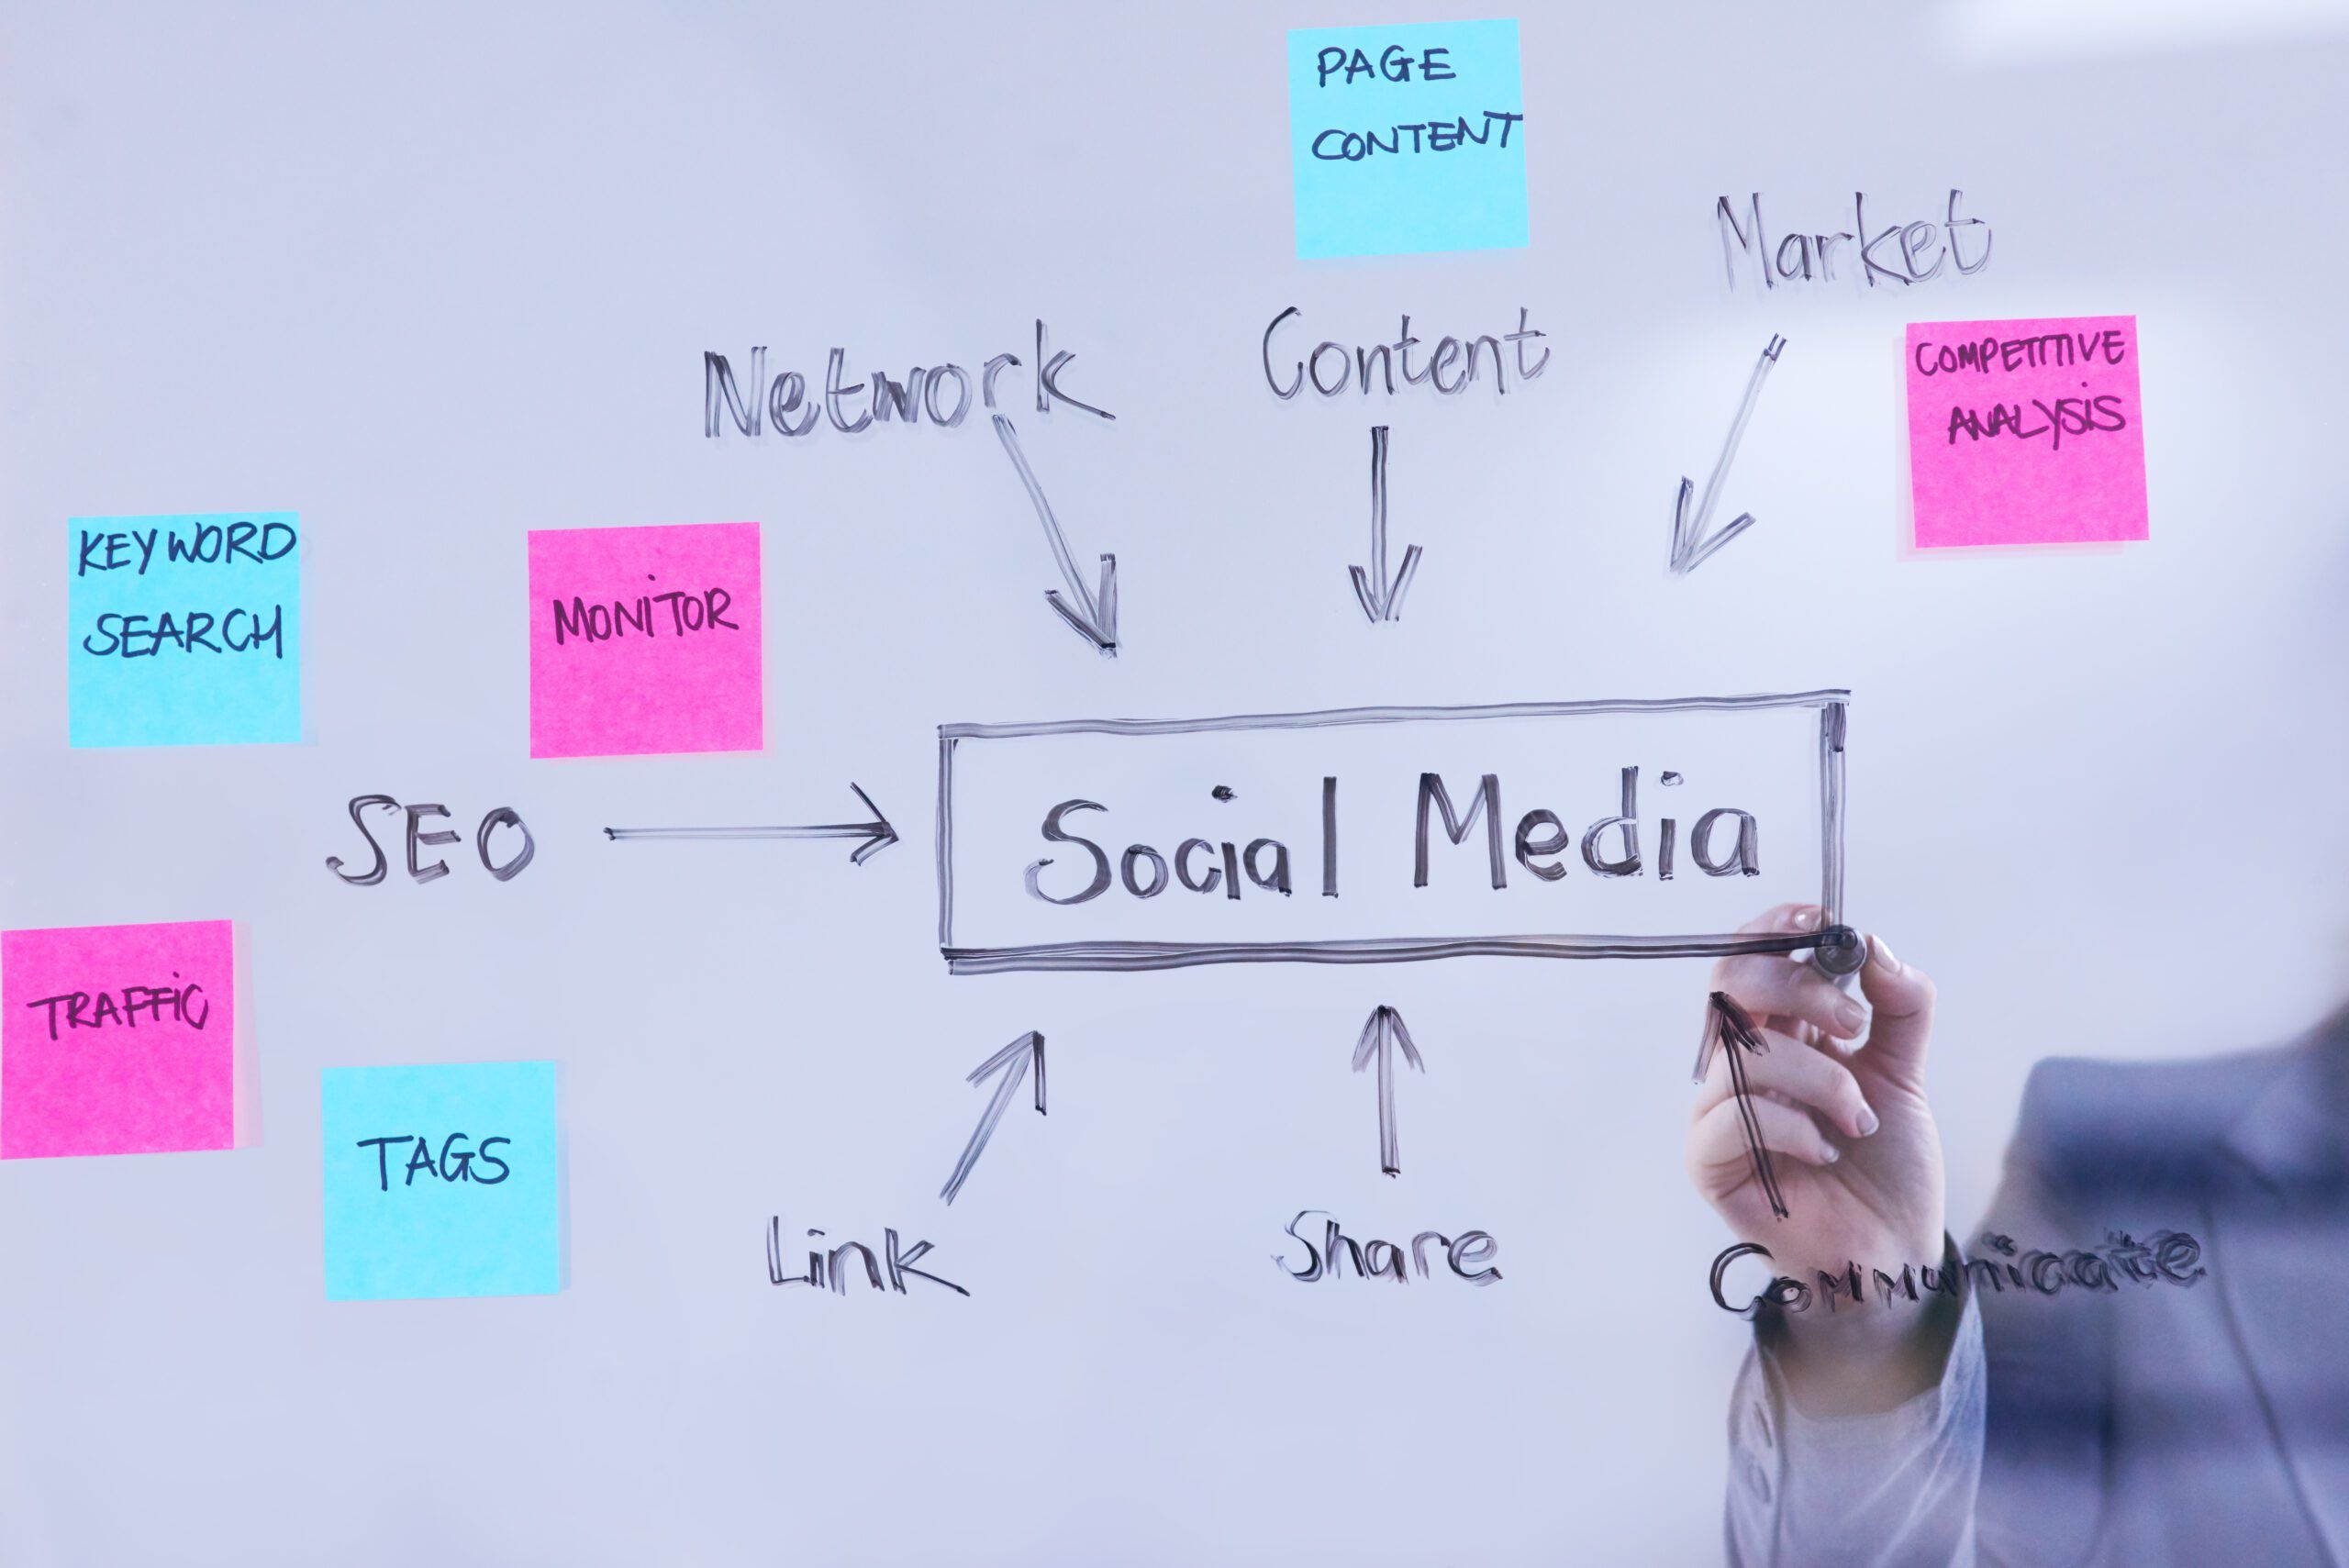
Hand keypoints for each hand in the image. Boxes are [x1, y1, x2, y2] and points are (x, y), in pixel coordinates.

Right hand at [1685, 904, 1950, 1409]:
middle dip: (1800, 990)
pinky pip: (1732, 1118)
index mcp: (1776, 1032)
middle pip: (1730, 986)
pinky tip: (1826, 1149)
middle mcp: (1739, 1063)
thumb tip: (1873, 946)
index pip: (1749, 959)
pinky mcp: (1709, 1161)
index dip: (1773, 929)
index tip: (1820, 920)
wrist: (1893, 1249)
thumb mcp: (1905, 1071)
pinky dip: (1791, 1125)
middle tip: (1854, 1025)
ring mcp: (1719, 1111)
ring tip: (1859, 1117)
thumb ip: (1898, 1006)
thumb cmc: (1886, 1165)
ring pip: (1744, 1054)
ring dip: (1818, 1078)